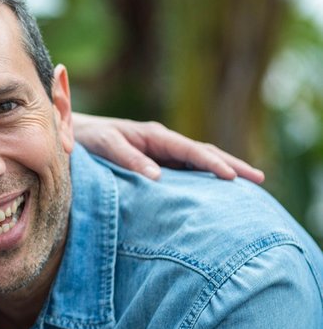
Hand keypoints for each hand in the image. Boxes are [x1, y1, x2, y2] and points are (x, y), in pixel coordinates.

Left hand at [72, 113, 264, 182]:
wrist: (69, 133)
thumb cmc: (86, 140)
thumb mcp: (105, 146)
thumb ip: (128, 158)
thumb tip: (157, 177)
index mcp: (153, 136)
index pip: (190, 150)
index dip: (212, 162)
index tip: (232, 176)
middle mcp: (161, 143)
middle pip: (203, 153)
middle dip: (231, 165)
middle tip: (259, 179)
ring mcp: (160, 154)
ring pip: (197, 163)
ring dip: (222, 172)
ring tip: (250, 186)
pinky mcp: (154, 165)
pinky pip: (184, 173)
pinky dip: (203, 179)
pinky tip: (215, 194)